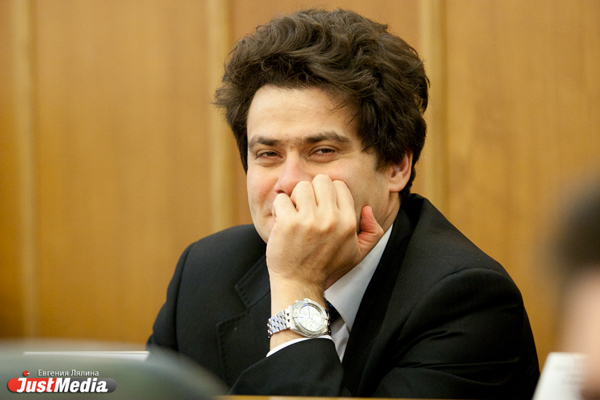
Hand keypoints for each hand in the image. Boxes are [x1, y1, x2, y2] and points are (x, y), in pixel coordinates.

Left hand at [266, 174, 383, 315]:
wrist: (299, 283)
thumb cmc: (326, 267)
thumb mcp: (357, 253)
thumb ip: (372, 232)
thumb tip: (368, 209)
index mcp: (348, 222)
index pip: (339, 185)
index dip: (327, 194)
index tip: (320, 209)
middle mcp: (331, 219)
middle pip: (321, 180)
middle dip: (312, 192)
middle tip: (306, 210)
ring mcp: (309, 220)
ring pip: (301, 187)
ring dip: (294, 200)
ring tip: (294, 216)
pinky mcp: (288, 223)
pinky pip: (282, 199)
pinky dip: (279, 209)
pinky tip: (282, 222)